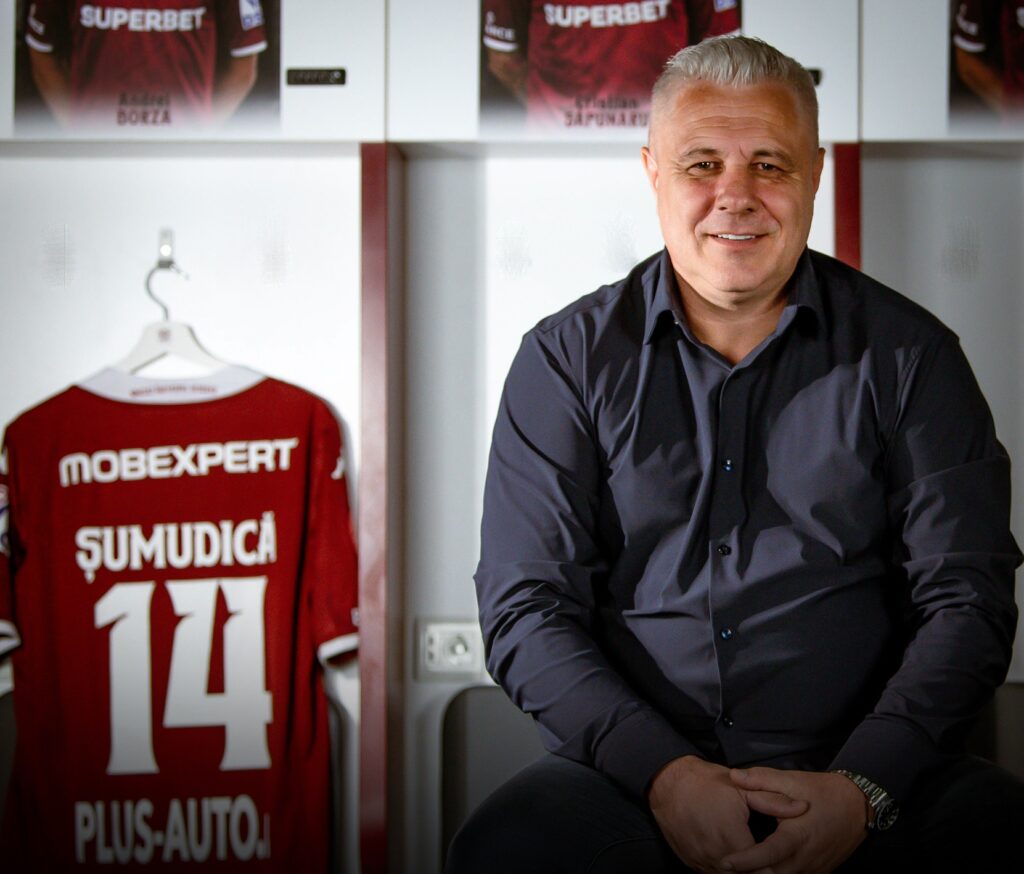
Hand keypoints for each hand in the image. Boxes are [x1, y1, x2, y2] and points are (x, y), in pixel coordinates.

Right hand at [648, 756, 808, 872]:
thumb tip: (803, 808)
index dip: (775, 871)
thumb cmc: (705, 784)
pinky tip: (734, 864)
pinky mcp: (692, 863)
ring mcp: (702, 861)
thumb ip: (774, 801)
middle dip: (760, 872)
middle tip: (771, 866)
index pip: (762, 869)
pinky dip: (725, 872)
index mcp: (732, 838)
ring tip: (755, 866)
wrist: (668, 785)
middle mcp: (716, 856)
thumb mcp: (741, 788)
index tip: (782, 866)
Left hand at [720, 768, 869, 873]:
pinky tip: (764, 868)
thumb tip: (735, 776)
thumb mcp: (791, 780)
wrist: (858, 806)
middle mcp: (806, 858)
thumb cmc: (823, 792)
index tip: (724, 862)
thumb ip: (761, 779)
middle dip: (750, 873)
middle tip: (726, 864)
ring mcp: (814, 869)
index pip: (767, 855)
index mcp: (797, 836)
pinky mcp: (819, 872)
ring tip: (742, 867)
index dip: (745, 861)